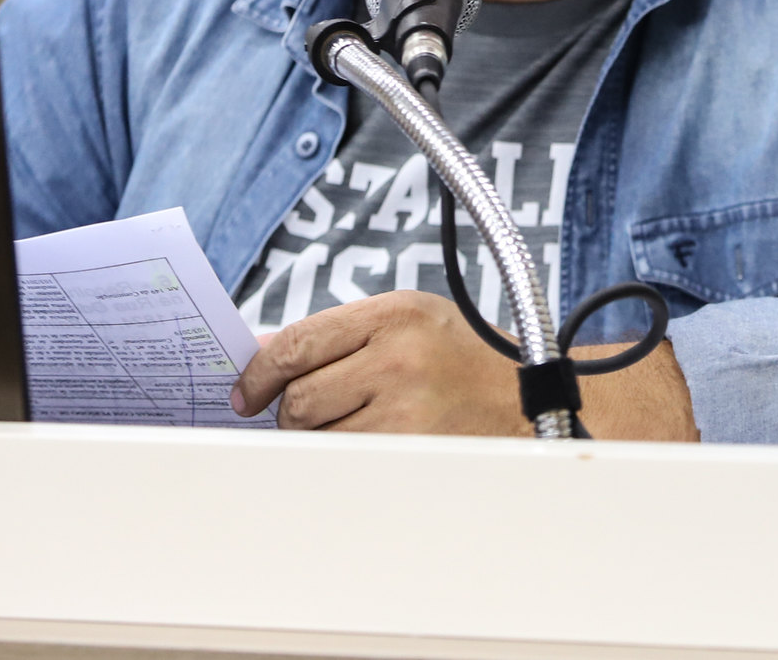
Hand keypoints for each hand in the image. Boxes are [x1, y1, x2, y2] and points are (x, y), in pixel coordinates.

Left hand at [232, 290, 699, 439]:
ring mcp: (406, 408)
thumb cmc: (463, 365)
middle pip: (298, 395)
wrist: (531, 405)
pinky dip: (345, 461)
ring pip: (316, 435)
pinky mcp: (411, 450)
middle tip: (315, 416)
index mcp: (395, 314)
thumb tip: (258, 360)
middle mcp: (399, 356)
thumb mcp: (410, 326)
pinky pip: (345, 462)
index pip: (297, 342)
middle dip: (293, 413)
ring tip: (358, 429)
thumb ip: (340, 337)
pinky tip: (372, 450)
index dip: (259, 373)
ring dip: (320, 440)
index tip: (246, 393)